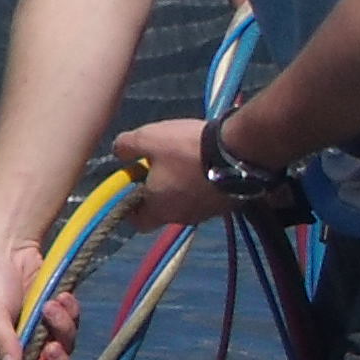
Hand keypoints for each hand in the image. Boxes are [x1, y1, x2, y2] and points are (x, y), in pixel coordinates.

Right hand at [0, 231, 78, 359]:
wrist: (6, 242)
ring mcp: (38, 333)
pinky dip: (70, 314)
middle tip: (52, 347)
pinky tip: (62, 297)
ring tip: (54, 304)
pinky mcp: (54, 316)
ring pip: (63, 350)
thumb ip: (2, 341)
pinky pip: (72, 327)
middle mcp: (17, 350)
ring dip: (62, 330)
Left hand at [111, 116, 223, 230]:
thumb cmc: (186, 149)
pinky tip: (208, 164)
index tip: (134, 184)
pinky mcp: (229, 204)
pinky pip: (209, 197)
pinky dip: (204, 185)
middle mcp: (183, 218)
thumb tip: (119, 151)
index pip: (138, 221)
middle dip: (158, 191)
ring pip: (187, 203)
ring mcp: (209, 213)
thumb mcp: (147, 138)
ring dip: (183, 187)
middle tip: (161, 166)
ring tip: (187, 160)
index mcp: (159, 209)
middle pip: (163, 210)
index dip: (131, 206)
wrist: (241, 152)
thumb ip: (126, 146)